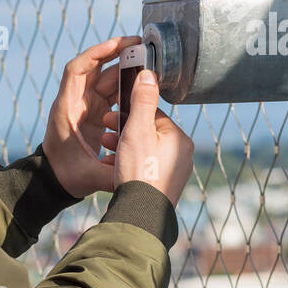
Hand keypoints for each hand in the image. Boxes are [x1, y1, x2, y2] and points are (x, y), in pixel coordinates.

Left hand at [42, 37, 137, 198]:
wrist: (54, 180)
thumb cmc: (67, 176)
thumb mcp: (91, 177)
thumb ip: (114, 173)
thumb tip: (139, 172)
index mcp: (68, 110)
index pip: (76, 70)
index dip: (95, 53)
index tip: (117, 44)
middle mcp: (76, 102)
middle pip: (96, 70)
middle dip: (118, 55)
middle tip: (142, 47)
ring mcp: (85, 106)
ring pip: (106, 79)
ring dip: (125, 69)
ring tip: (148, 61)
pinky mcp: (94, 112)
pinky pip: (111, 92)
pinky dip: (125, 85)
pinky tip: (144, 83)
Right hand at [101, 69, 193, 206]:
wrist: (141, 214)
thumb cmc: (139, 171)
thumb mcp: (137, 130)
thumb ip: (142, 101)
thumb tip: (148, 73)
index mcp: (179, 139)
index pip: (153, 116)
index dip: (128, 115)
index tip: (109, 118)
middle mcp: (182, 156)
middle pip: (148, 134)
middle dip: (124, 133)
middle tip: (105, 135)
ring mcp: (175, 174)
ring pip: (146, 153)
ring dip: (124, 149)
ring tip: (106, 153)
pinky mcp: (165, 188)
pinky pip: (146, 169)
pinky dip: (130, 166)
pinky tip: (114, 170)